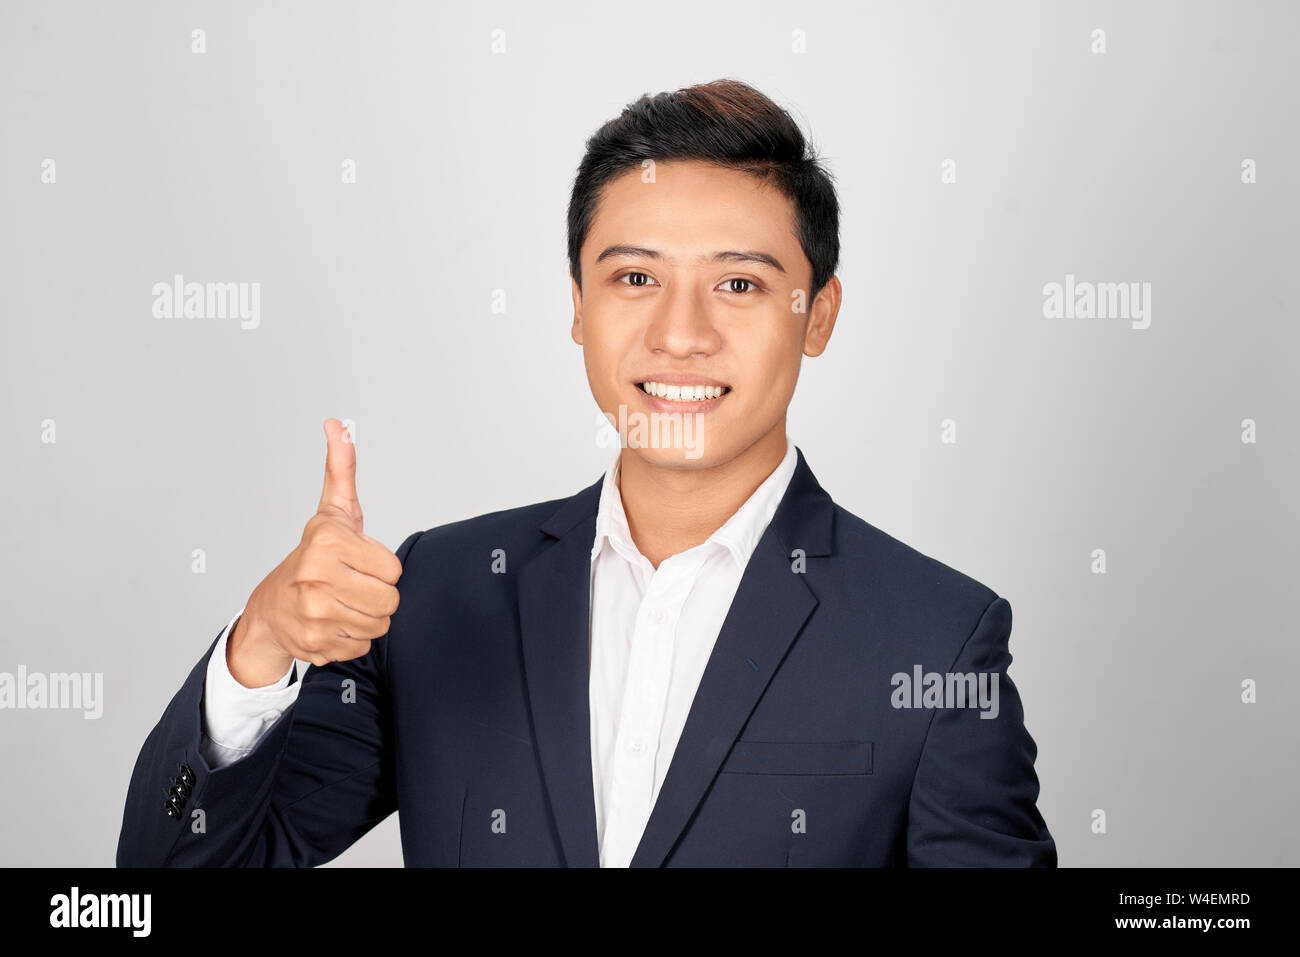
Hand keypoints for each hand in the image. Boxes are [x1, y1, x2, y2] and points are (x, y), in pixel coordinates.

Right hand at [227, 419, 403, 687]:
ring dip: (368, 617)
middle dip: (378, 594)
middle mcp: (316, 577)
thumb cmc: (313, 555)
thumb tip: (338, 425)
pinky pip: (363, 645)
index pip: (394, 570)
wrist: (270, 606)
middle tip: (354, 586)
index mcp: (327, 542)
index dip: (381, 567)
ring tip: (344, 603)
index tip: (358, 562)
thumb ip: (341, 468)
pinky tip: (334, 623)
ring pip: (380, 624)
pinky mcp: (315, 645)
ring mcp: (313, 614)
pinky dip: (353, 638)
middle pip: (390, 599)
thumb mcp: (332, 511)